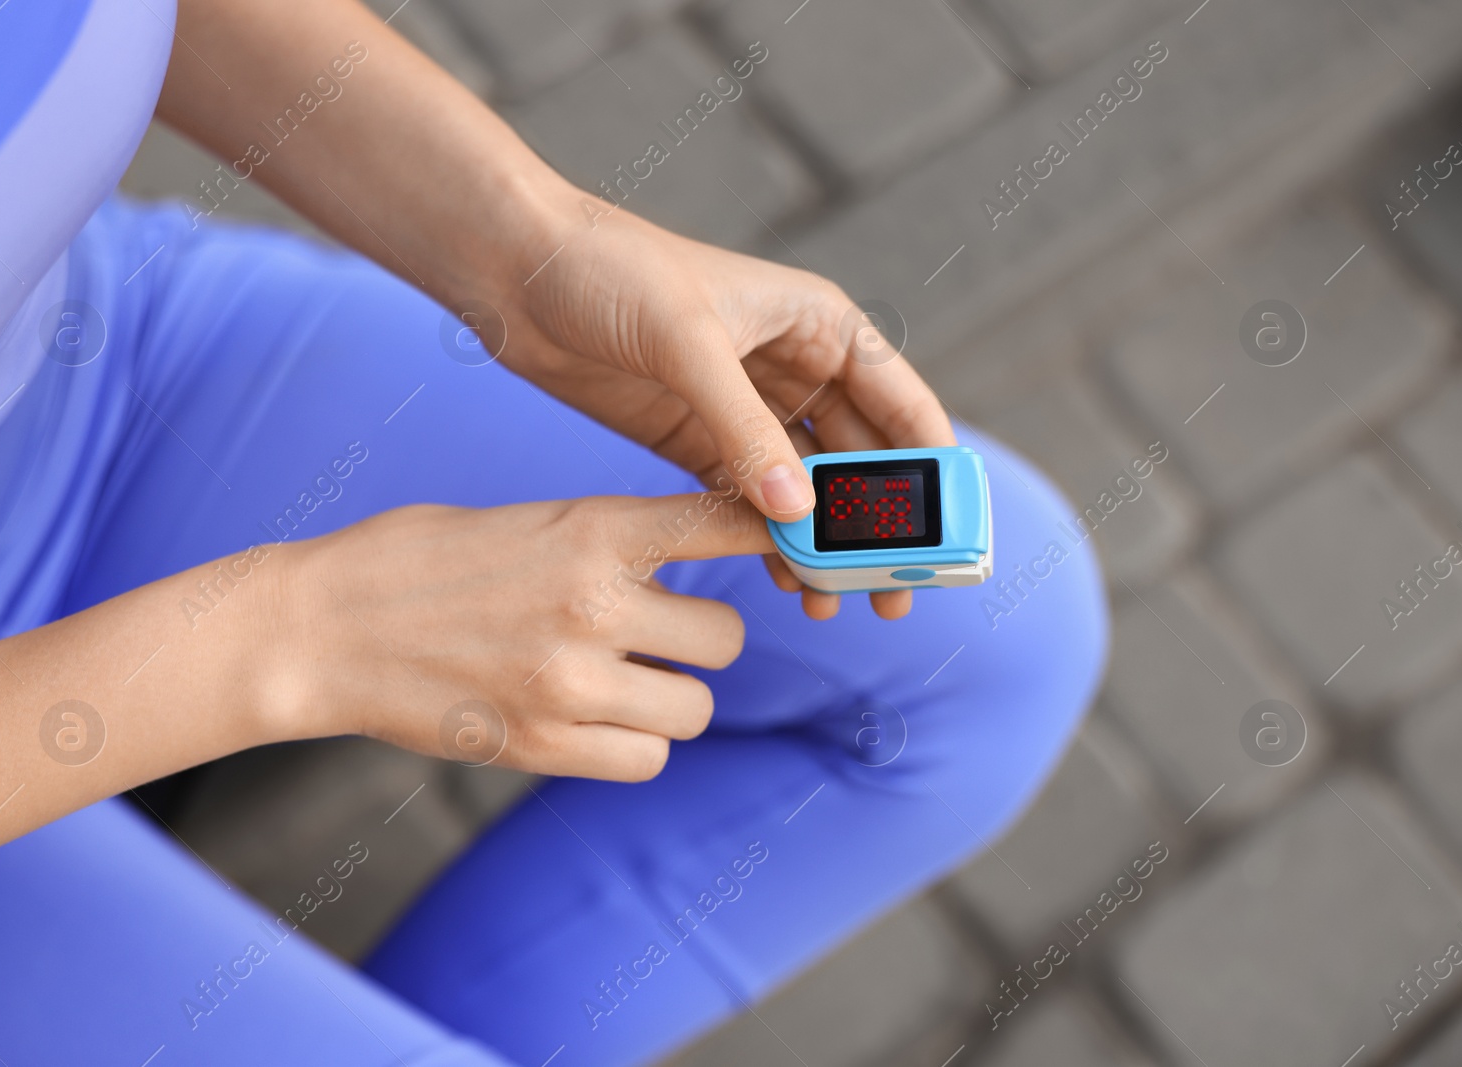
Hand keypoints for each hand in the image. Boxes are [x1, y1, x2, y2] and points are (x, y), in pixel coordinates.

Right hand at [270, 491, 770, 780]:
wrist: (321, 628)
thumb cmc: (415, 560)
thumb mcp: (525, 520)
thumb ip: (608, 541)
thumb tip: (681, 565)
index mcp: (592, 530)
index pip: (724, 524)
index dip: (770, 531)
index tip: (793, 541)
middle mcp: (595, 605)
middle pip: (726, 638)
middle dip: (696, 638)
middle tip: (653, 633)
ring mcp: (571, 684)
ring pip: (694, 709)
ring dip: (668, 698)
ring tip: (615, 680)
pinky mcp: (542, 747)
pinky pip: (645, 761)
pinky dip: (631, 744)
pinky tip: (587, 718)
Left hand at [493, 199, 955, 620]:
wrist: (516, 269)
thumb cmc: (609, 271)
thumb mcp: (686, 344)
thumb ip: (742, 429)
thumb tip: (799, 512)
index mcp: (819, 323)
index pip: (901, 406)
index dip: (932, 473)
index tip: (946, 539)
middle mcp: (793, 365)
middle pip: (861, 459)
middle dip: (879, 528)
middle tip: (890, 593)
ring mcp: (744, 405)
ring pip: (806, 487)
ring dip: (823, 542)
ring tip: (830, 603)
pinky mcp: (695, 436)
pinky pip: (748, 497)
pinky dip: (767, 536)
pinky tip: (778, 577)